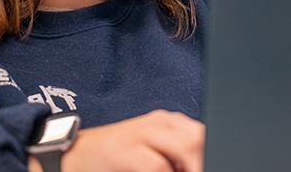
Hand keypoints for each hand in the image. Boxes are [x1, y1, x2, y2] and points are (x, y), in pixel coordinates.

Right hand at [59, 109, 203, 171]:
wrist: (75, 155)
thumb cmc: (118, 159)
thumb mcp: (153, 151)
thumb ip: (178, 155)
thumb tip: (205, 162)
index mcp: (168, 123)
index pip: (203, 136)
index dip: (211, 153)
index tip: (215, 164)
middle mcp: (158, 123)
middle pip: (198, 138)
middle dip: (204, 160)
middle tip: (203, 170)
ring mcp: (141, 134)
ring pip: (185, 147)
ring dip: (189, 167)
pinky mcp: (126, 150)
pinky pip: (158, 166)